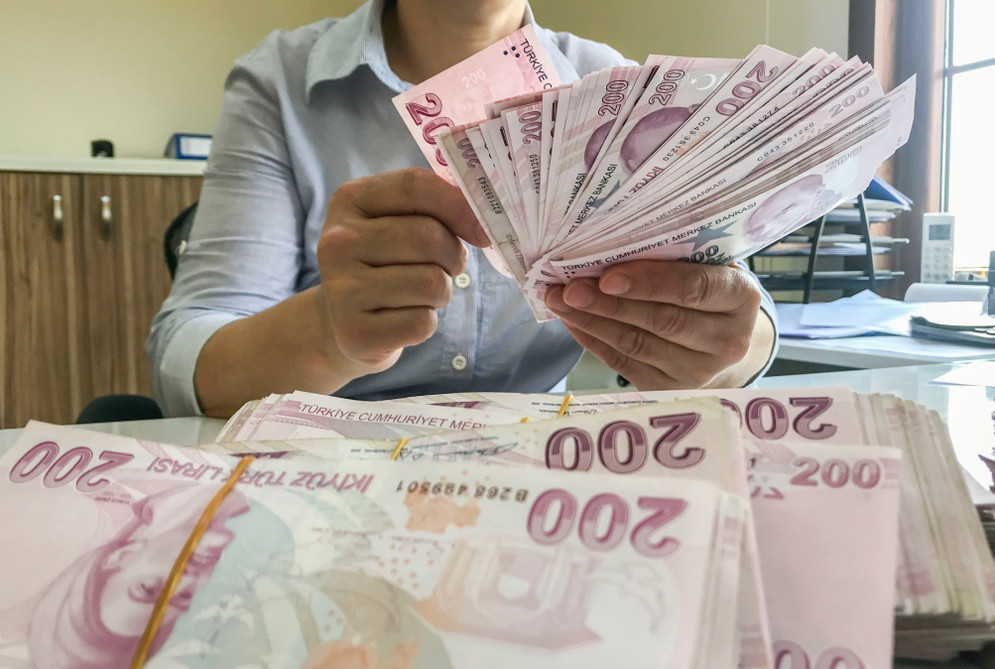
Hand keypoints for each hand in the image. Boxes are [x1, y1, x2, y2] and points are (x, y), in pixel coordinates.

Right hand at [316, 167, 489, 377]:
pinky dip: (426, 322)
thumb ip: (434, 208)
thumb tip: (483, 220)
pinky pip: (421, 322)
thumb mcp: (395, 223)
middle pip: (427, 237)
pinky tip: (403, 318)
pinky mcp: (354, 332)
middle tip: (442, 268)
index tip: (481, 229)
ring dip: (440, 292)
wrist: (339, 322)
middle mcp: (336, 242)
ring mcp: (341, 289)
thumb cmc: (382, 265)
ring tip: (419, 294)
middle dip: (452, 257)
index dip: (458, 205)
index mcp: (349, 201)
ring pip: (430, 282)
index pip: (414, 186)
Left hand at [544, 260, 774, 389]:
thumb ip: (679, 256)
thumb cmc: (711, 292)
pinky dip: (593, 340)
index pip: (694, 289)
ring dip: (592, 320)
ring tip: (560, 300)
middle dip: (608, 303)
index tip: (608, 276)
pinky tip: (572, 321)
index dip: (650, 283)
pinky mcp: (669, 389)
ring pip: (636, 344)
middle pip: (660, 320)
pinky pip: (623, 363)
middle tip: (570, 287)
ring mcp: (698, 372)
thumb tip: (614, 242)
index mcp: (741, 298)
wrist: (728, 343)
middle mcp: (726, 341)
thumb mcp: (711, 266)